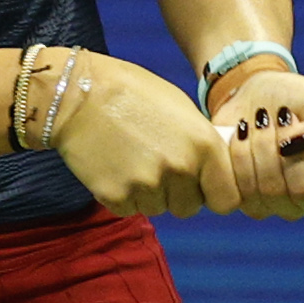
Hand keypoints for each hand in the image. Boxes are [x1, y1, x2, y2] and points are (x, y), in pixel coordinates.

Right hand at [48, 55, 239, 219]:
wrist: (76, 94)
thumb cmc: (132, 93)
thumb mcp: (181, 109)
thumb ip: (203, 144)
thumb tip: (217, 172)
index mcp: (203, 145)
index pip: (227, 199)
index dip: (216, 195)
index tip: (206, 190)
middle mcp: (180, 169)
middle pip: (190, 207)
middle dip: (179, 193)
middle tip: (159, 166)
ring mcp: (147, 186)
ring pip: (159, 208)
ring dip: (150, 193)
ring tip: (133, 160)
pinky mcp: (117, 197)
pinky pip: (131, 208)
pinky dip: (125, 195)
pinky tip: (115, 166)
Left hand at [206, 65, 303, 219]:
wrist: (253, 97)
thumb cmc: (298, 99)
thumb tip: (300, 146)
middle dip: (288, 146)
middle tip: (282, 116)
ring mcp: (281, 206)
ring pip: (269, 190)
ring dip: (260, 145)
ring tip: (260, 120)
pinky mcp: (249, 203)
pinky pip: (241, 191)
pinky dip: (238, 155)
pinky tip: (240, 135)